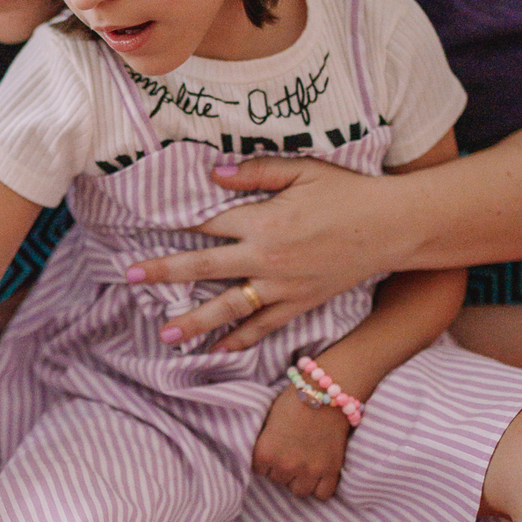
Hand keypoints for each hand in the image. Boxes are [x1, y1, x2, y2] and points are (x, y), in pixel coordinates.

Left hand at [127, 157, 399, 348]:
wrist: (392, 228)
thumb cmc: (348, 192)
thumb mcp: (303, 170)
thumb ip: (256, 172)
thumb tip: (211, 173)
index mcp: (264, 220)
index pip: (207, 222)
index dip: (174, 222)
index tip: (142, 224)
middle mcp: (266, 258)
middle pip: (204, 267)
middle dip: (163, 273)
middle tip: (128, 277)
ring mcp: (282, 286)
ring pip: (228, 308)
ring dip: (193, 322)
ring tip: (164, 334)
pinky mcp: (299, 304)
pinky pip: (263, 327)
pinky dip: (240, 340)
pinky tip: (217, 350)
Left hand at [252, 385, 350, 499]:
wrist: (326, 391)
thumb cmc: (294, 400)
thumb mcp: (268, 420)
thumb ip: (264, 442)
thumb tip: (261, 456)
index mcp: (265, 452)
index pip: (258, 470)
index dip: (266, 458)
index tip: (275, 447)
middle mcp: (285, 465)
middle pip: (278, 479)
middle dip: (283, 467)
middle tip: (291, 451)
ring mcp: (310, 470)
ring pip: (299, 490)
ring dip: (300, 479)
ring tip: (304, 462)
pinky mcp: (331, 471)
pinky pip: (322, 494)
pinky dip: (321, 486)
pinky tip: (319, 472)